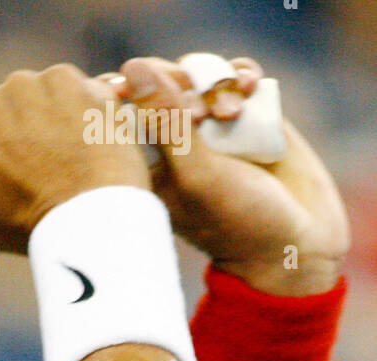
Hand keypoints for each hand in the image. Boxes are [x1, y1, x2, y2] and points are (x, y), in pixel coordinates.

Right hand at [0, 65, 149, 254]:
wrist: (90, 215)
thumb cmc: (28, 230)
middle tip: (16, 163)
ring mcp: (23, 84)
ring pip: (19, 94)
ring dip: (31, 117)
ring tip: (56, 157)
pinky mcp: (64, 77)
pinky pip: (58, 88)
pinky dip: (67, 108)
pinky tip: (79, 142)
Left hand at [111, 56, 349, 294]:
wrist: (295, 240)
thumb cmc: (235, 221)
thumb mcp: (195, 173)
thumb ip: (165, 122)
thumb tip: (132, 68)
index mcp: (143, 164)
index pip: (118, 110)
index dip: (131, 91)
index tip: (153, 99)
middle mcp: (171, 143)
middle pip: (159, 82)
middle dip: (181, 86)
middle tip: (204, 115)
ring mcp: (207, 127)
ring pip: (197, 74)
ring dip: (215, 82)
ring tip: (233, 112)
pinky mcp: (243, 114)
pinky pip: (233, 74)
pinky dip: (241, 74)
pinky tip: (252, 87)